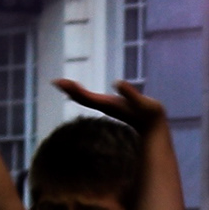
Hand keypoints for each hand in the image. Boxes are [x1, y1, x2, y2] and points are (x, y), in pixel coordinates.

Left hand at [52, 78, 167, 135]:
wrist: (153, 128)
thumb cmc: (150, 115)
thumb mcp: (142, 103)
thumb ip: (130, 94)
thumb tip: (117, 82)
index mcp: (108, 104)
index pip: (85, 96)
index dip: (73, 90)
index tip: (60, 82)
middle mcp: (104, 105)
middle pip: (82, 98)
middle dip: (69, 89)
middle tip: (55, 81)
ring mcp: (107, 106)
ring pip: (85, 99)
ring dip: (73, 91)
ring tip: (62, 84)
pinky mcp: (111, 105)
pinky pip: (91, 99)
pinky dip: (81, 93)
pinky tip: (77, 91)